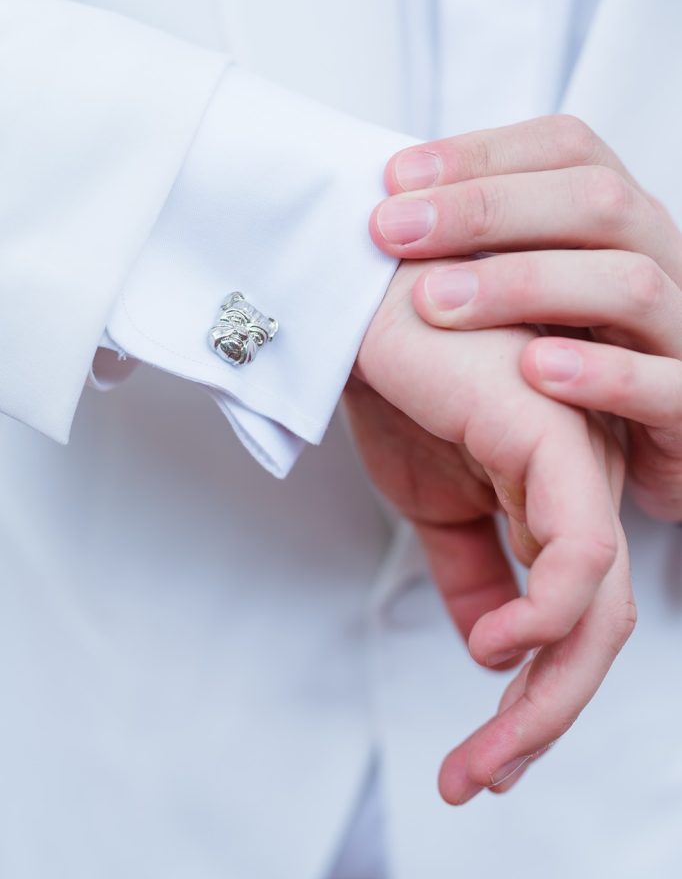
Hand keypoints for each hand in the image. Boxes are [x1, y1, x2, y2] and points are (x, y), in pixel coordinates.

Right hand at [351, 261, 633, 802]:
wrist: (350, 299)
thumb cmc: (392, 379)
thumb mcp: (425, 495)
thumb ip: (468, 565)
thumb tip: (489, 646)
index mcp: (553, 486)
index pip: (573, 610)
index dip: (535, 696)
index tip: (480, 758)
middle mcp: (580, 476)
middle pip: (596, 624)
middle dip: (542, 717)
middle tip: (479, 778)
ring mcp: (575, 454)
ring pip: (599, 605)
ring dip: (545, 698)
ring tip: (484, 759)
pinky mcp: (553, 431)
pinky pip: (583, 549)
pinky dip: (548, 616)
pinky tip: (497, 649)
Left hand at [372, 114, 681, 521]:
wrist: (655, 448)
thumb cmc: (578, 358)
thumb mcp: (538, 291)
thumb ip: (490, 244)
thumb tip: (392, 204)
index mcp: (622, 221)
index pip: (567, 149)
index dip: (482, 153)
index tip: (395, 178)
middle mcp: (662, 259)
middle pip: (598, 201)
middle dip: (486, 209)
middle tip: (392, 232)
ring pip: (628, 284)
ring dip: (526, 285)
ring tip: (436, 303)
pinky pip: (666, 385)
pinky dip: (601, 373)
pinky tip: (529, 369)